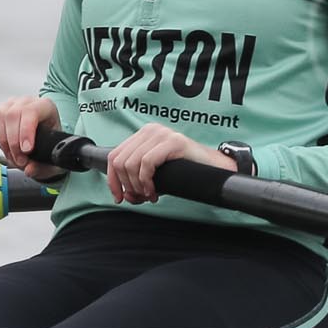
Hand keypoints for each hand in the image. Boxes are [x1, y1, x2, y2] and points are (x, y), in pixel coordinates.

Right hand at [0, 96, 65, 180]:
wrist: (45, 140)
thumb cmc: (49, 142)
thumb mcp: (52, 154)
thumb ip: (44, 165)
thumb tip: (30, 170)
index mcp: (45, 106)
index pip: (31, 112)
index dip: (26, 132)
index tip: (27, 150)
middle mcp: (26, 102)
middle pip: (12, 116)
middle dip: (13, 143)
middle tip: (20, 160)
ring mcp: (9, 104)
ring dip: (3, 140)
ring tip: (12, 155)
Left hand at [106, 124, 232, 204]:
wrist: (214, 168)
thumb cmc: (186, 170)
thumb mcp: (155, 174)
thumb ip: (137, 181)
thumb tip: (124, 196)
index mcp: (143, 134)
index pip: (114, 156)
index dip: (113, 180)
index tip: (119, 196)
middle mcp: (150, 130)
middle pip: (120, 161)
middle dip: (126, 185)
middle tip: (140, 197)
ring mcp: (162, 134)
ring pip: (131, 164)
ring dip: (137, 186)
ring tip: (149, 195)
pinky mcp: (173, 141)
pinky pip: (147, 164)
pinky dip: (146, 182)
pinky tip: (155, 191)